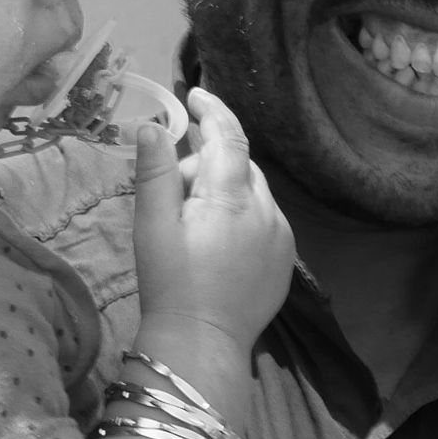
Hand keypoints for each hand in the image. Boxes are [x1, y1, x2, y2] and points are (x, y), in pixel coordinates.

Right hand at [130, 87, 295, 351]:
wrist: (202, 343)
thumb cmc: (170, 282)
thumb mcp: (152, 224)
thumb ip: (155, 171)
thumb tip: (155, 125)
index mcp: (232, 196)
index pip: (230, 136)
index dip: (213, 110)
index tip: (194, 95)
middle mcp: (266, 209)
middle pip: (239, 163)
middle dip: (208, 161)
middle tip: (173, 187)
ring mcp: (281, 236)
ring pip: (253, 191)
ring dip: (226, 188)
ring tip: (192, 218)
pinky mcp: (285, 259)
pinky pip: (265, 218)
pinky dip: (243, 213)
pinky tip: (217, 239)